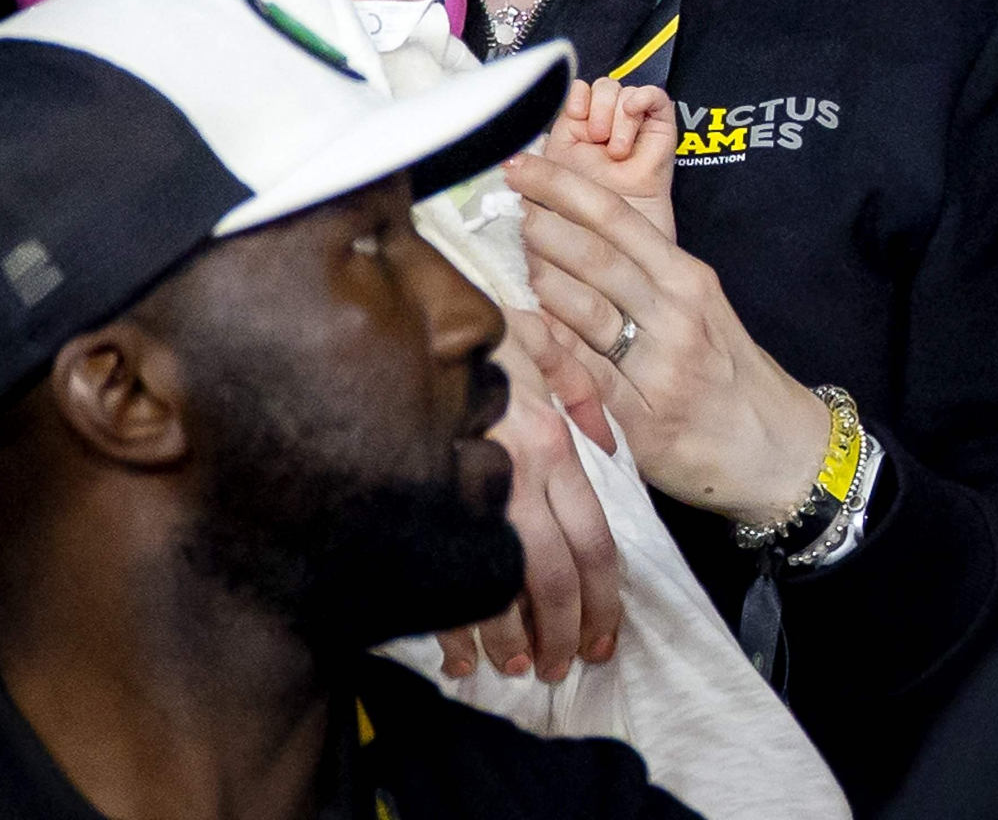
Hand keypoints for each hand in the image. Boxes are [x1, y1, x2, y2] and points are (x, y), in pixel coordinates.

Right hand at [433, 322, 623, 682]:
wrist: (392, 329)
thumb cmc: (469, 337)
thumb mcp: (539, 344)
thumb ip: (580, 391)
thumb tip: (605, 441)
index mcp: (553, 445)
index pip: (595, 542)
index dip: (603, 600)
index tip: (602, 640)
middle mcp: (518, 476)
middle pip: (554, 578)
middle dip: (560, 633)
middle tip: (558, 668)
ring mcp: (465, 494)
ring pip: (498, 589)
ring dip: (507, 640)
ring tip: (512, 668)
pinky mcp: (419, 505)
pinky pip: (441, 578)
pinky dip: (450, 627)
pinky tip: (455, 655)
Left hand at [508, 152, 834, 527]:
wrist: (773, 447)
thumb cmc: (728, 372)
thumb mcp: (702, 309)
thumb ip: (648, 279)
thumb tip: (576, 242)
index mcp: (689, 279)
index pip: (618, 219)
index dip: (565, 187)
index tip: (525, 164)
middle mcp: (676, 314)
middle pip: (597, 257)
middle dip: (542, 225)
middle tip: (505, 204)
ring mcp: (660, 365)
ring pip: (585, 311)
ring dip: (539, 281)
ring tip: (510, 260)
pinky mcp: (642, 417)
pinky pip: (583, 376)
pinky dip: (547, 351)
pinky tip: (518, 330)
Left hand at [539, 78, 676, 240]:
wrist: (619, 230)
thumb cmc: (585, 208)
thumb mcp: (552, 169)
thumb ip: (539, 145)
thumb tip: (527, 125)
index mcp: (579, 130)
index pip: (578, 92)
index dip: (576, 98)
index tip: (575, 115)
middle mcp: (608, 125)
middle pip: (602, 86)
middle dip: (597, 109)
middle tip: (598, 139)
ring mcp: (636, 125)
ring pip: (625, 90)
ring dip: (618, 115)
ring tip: (618, 148)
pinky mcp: (661, 129)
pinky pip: (656, 95)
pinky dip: (643, 96)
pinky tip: (634, 112)